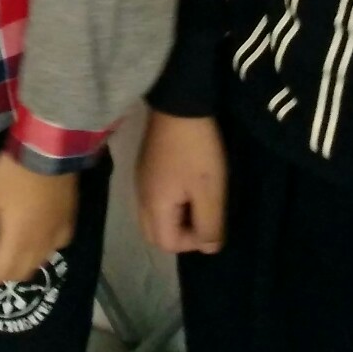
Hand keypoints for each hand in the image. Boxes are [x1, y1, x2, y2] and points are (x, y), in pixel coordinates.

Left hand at [0, 152, 78, 285]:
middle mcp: (40, 245)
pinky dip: (40, 250)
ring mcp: (57, 234)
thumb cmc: (14, 174)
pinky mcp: (68, 221)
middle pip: (20, 272)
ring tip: (4, 246)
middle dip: (0, 272)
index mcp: (18, 241)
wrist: (50, 151)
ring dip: (19, 262)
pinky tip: (34, 236)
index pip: (1, 272)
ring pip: (38, 262)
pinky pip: (54, 246)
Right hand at [138, 112, 227, 254]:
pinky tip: (187, 185)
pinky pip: (154, 198)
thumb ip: (209, 225)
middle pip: (156, 234)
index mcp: (153, 206)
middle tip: (203, 215)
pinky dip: (170, 203)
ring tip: (198, 199)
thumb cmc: (196, 150)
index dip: (192, 242)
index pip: (167, 244)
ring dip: (176, 218)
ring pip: (154, 216)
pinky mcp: (146, 167)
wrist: (178, 103)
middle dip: (181, 234)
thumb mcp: (210, 190)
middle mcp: (141, 196)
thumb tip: (209, 248)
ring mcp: (141, 180)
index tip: (211, 220)